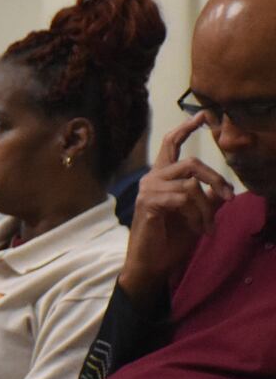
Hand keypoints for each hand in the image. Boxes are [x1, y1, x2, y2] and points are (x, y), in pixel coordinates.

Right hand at [118, 114, 234, 298]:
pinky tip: (198, 230)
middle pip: (191, 163)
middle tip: (229, 198)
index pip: (171, 144)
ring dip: (207, 208)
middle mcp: (152, 178)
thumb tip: (225, 189)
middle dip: (215, 179)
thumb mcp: (197, 215)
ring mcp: (149, 189)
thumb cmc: (171, 238)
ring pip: (191, 184)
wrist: (152, 263)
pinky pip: (183, 200)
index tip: (204, 115)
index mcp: (162, 176)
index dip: (186, 128)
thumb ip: (207, 199)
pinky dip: (197, 216)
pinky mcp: (149, 203)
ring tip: (209, 227)